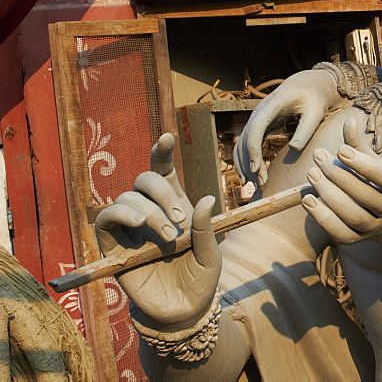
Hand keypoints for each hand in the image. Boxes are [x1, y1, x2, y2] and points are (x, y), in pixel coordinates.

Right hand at [94, 134, 219, 330]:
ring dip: (148, 211)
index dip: (161, 152)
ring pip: (126, 199)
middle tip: (180, 220)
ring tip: (166, 235)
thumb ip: (206, 227)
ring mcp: (129, 229)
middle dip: (162, 193)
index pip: (162, 172)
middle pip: (143, 181)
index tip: (166, 137)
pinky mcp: (112, 247)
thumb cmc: (199, 278)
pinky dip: (120, 214)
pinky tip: (139, 223)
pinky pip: (105, 220)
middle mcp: (149, 212)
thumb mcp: (211, 252)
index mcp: (174, 205)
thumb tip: (204, 197)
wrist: (183, 310)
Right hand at [234, 68, 343, 186]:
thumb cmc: (314, 98)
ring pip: (242, 143)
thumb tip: (295, 148)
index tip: (257, 169)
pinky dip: (245, 159)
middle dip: (249, 163)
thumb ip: (306, 129)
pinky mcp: (258, 124)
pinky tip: (250, 175)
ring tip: (254, 185)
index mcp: (273, 104)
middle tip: (260, 184)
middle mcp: (259, 110)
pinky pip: (246, 143)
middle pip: (245, 139)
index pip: (256, 127)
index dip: (253, 149)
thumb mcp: (316, 112)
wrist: (308, 84)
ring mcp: (256, 117)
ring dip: (245, 164)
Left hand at [302, 118, 381, 246]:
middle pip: (365, 196)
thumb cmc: (380, 182)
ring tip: (312, 174)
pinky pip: (340, 233)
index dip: (363, 165)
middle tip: (318, 157)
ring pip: (352, 216)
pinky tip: (308, 199)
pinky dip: (323, 218)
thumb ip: (360, 145)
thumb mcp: (376, 162)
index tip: (339, 149)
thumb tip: (349, 121)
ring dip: (329, 195)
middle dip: (339, 176)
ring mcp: (374, 229)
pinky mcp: (358, 240)